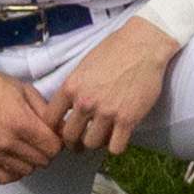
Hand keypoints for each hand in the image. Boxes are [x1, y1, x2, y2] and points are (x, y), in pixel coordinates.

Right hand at [0, 52, 63, 184]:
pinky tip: (13, 159)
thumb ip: (46, 113)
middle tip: (38, 140)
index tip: (51, 136)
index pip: (53, 148)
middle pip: (42, 161)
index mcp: (21, 122)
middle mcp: (6, 142)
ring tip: (24, 147)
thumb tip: (63, 130)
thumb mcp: (26, 91)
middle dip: (45, 151)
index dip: (56, 142)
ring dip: (30, 161)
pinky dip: (13, 171)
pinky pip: (4, 177)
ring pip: (26, 171)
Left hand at [45, 18, 180, 153]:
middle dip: (73, 141)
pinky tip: (118, 136)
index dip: (55, 128)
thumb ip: (74, 88)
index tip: (63, 129)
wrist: (144, 45)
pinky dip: (116, 145)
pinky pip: (115, 148)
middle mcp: (85, 102)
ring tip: (101, 136)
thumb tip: (67, 107)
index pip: (50, 120)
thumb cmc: (115, 50)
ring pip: (91, 144)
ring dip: (96, 143)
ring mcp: (106, 112)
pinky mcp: (128, 120)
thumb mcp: (84, 66)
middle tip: (80, 141)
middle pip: (69, 137)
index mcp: (71, 87)